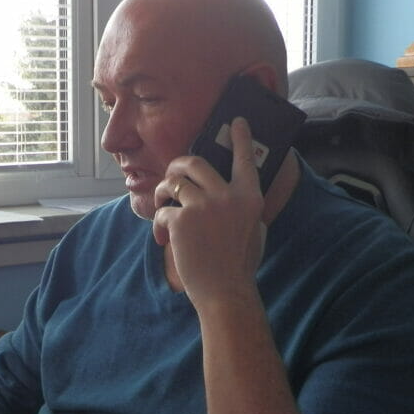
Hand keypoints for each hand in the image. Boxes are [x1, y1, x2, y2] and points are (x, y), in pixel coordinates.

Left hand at [152, 117, 266, 306]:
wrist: (225, 291)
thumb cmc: (239, 263)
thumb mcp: (253, 228)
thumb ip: (242, 205)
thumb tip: (228, 189)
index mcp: (250, 197)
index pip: (245, 159)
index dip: (241, 138)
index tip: (236, 122)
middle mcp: (228, 195)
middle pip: (196, 162)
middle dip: (178, 164)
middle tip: (173, 172)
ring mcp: (203, 206)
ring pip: (174, 182)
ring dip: (163, 191)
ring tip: (162, 204)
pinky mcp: (181, 220)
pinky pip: (164, 212)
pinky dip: (160, 224)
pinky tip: (164, 238)